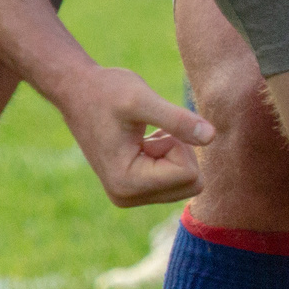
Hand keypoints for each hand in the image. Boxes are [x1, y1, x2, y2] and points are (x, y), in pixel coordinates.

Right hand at [53, 65, 213, 205]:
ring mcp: (130, 195)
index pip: (188, 174)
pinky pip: (176, 179)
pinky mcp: (135, 189)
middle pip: (191, 184)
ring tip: (146, 136)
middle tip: (154, 132)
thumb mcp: (142, 100)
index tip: (154, 129)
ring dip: (174, 153)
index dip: (179, 143)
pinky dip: (168, 155)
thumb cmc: (105, 91)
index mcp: (127, 183)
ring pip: (186, 182)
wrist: (77, 91)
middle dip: (180, 152)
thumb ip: (177, 120)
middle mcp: (127, 197)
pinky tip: (143, 141)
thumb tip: (212, 137)